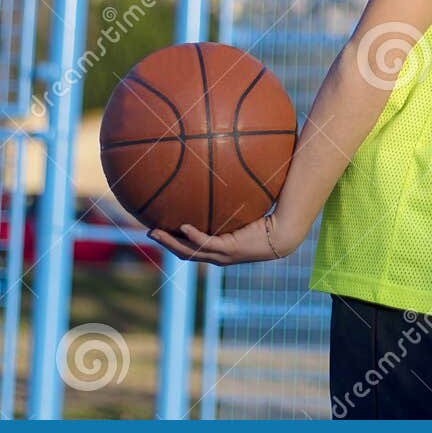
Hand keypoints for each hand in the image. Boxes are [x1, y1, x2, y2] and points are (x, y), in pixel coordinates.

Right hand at [148, 212, 290, 265]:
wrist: (283, 235)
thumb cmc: (266, 222)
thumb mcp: (242, 213)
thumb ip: (230, 201)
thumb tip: (225, 176)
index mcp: (218, 250)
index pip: (190, 248)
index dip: (173, 241)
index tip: (159, 230)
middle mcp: (217, 256)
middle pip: (184, 253)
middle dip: (165, 243)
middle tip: (148, 232)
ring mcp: (222, 256)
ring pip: (189, 251)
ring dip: (171, 242)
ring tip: (155, 232)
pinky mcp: (229, 250)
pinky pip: (206, 243)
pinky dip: (194, 237)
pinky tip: (182, 227)